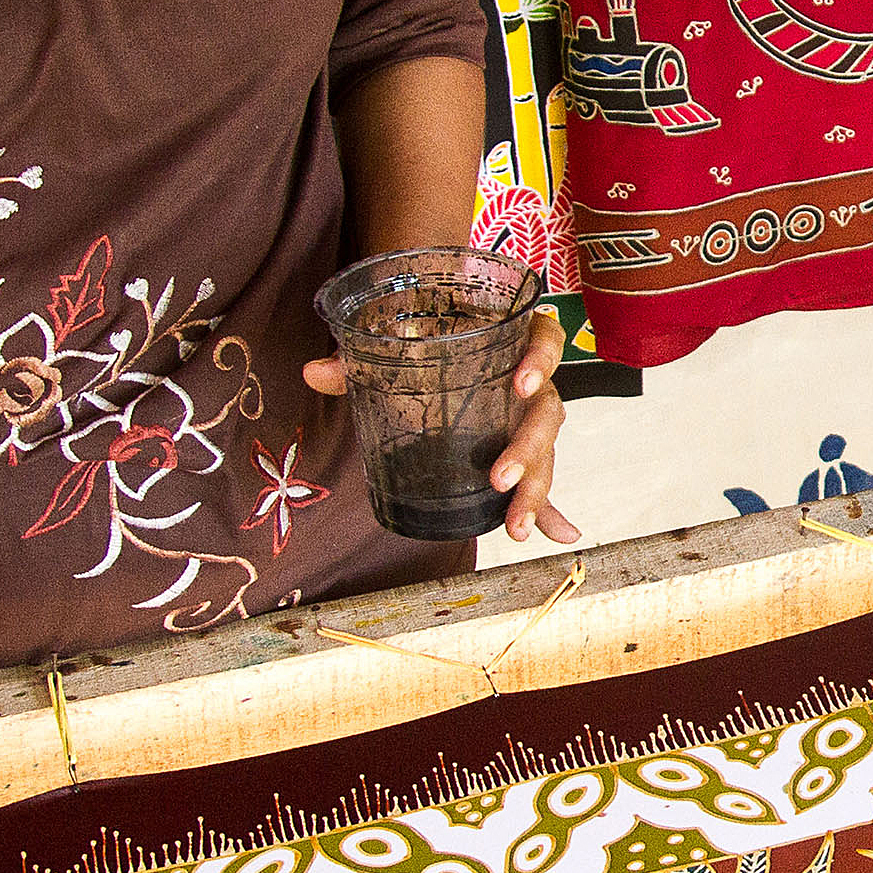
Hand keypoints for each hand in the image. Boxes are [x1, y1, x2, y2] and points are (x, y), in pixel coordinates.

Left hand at [303, 309, 578, 546]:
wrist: (436, 350)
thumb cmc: (427, 344)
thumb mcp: (396, 349)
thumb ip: (360, 358)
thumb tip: (314, 371)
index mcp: (511, 340)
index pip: (544, 337)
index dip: (541, 359)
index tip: (521, 383)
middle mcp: (530, 380)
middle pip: (547, 410)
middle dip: (527, 448)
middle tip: (498, 478)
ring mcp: (527, 417)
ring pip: (545, 452)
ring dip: (535, 490)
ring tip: (517, 525)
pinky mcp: (521, 449)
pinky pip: (541, 478)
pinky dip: (549, 509)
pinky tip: (558, 534)